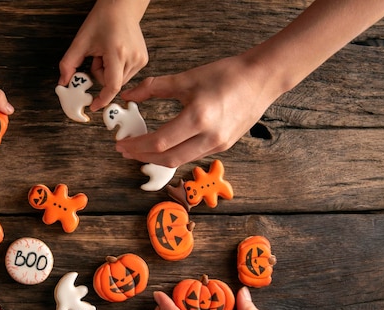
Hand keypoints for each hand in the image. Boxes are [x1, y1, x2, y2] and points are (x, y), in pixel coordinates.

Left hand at [59, 0, 149, 110]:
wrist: (121, 8)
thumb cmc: (102, 20)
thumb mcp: (81, 41)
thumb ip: (68, 63)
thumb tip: (63, 82)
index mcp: (117, 53)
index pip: (112, 86)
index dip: (102, 99)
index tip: (94, 106)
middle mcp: (132, 58)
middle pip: (112, 83)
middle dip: (101, 75)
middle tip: (98, 57)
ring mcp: (140, 60)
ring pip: (119, 81)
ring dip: (110, 72)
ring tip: (108, 52)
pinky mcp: (143, 60)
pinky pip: (126, 74)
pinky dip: (118, 68)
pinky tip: (116, 53)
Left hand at [116, 52, 277, 167]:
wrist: (260, 79)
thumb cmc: (226, 75)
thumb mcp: (186, 79)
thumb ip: (153, 88)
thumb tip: (128, 95)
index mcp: (198, 118)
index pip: (159, 142)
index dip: (137, 146)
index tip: (123, 144)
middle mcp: (209, 137)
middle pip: (168, 159)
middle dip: (143, 157)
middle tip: (126, 151)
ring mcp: (218, 145)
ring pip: (181, 161)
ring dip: (158, 158)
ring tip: (141, 150)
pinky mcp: (223, 146)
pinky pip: (193, 156)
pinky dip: (175, 154)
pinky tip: (165, 147)